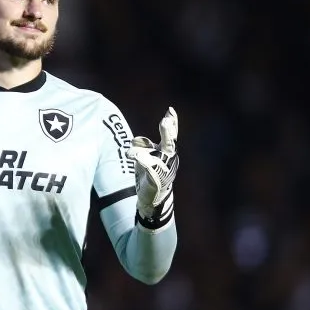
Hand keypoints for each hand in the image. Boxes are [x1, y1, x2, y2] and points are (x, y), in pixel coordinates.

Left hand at [127, 107, 178, 228]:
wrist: (152, 198)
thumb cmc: (150, 174)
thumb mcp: (147, 157)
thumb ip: (143, 147)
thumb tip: (137, 140)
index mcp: (167, 152)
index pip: (170, 135)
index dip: (172, 123)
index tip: (170, 110)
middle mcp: (168, 159)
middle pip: (169, 143)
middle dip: (168, 132)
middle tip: (165, 120)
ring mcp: (164, 170)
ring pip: (159, 155)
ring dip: (149, 148)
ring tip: (136, 150)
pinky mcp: (156, 180)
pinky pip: (151, 169)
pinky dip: (144, 161)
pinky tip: (136, 156)